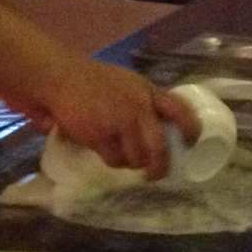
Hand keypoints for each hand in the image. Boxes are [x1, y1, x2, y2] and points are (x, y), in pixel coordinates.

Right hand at [15, 59, 197, 179]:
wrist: (60, 78)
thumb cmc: (91, 79)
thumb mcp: (126, 82)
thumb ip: (142, 100)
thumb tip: (158, 125)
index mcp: (147, 90)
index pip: (180, 111)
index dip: (190, 129)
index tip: (190, 143)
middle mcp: (138, 107)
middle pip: (160, 146)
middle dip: (161, 166)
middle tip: (157, 174)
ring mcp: (120, 122)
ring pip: (137, 157)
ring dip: (132, 163)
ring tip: (124, 158)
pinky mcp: (101, 136)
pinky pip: (115, 159)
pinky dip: (112, 160)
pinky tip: (106, 152)